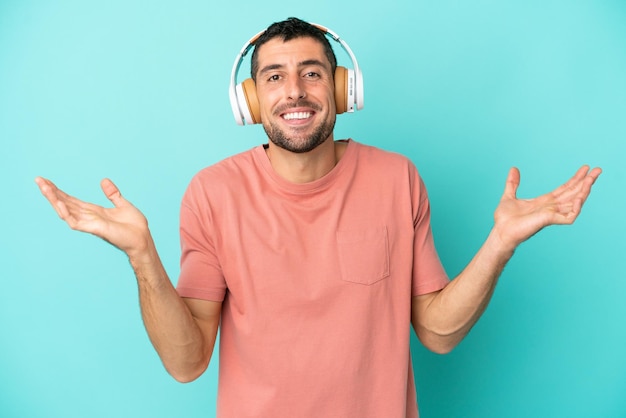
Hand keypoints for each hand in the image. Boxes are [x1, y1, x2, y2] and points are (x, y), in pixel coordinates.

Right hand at [35, 177, 150, 255]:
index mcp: (94, 211)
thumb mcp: (123, 204)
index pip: (71, 200)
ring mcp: (89, 223)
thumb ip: (112, 194)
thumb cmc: (134, 226)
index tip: (47, 181)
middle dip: (51, 192)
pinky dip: (66, 213)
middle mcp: (88, 217)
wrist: (143, 238)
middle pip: (65, 203)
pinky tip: (58, 203)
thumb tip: (104, 180)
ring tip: (43, 187)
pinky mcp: (93, 229)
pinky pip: (75, 222)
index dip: (59, 191)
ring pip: (65, 211)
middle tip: (39, 180)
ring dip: (54, 199)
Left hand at [493, 165, 601, 251]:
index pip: (565, 189)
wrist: (500, 232)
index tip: (585, 168)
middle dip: (586, 182)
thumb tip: (513, 169)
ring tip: (591, 180)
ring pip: (574, 202)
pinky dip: (576, 207)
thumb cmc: (505, 219)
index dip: (575, 179)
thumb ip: (512, 183)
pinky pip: (569, 216)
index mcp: (544, 202)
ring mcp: (551, 215)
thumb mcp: (509, 196)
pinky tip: (580, 198)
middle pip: (573, 193)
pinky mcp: (549, 220)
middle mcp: (551, 208)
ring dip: (584, 191)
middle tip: (598, 170)